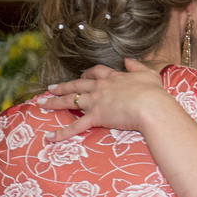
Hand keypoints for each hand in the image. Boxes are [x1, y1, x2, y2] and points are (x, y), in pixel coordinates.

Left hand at [43, 59, 171, 139]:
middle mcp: (101, 88)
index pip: (96, 72)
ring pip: (70, 101)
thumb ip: (137, 66)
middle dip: (63, 86)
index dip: (87, 73)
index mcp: (114, 78)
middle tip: (51, 87)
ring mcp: (96, 102)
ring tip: (42, 103)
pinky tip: (50, 137)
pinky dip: (62, 133)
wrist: (151, 107)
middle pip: (77, 84)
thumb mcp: (148, 74)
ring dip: (54, 102)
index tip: (82, 74)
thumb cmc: (154, 93)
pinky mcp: (96, 117)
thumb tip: (128, 59)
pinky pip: (76, 126)